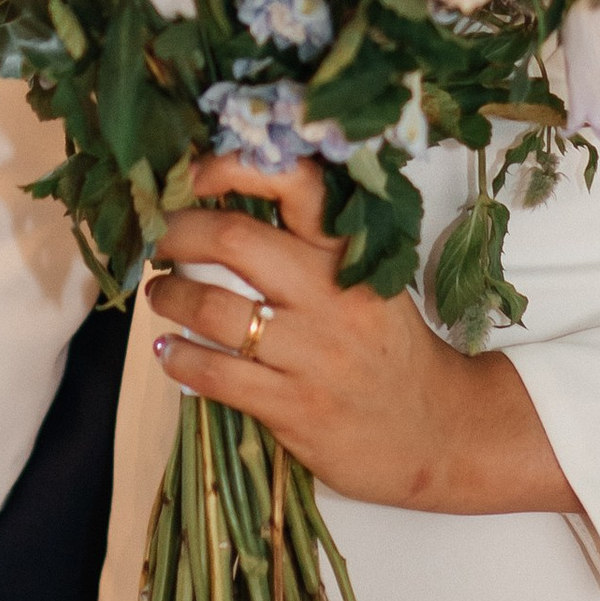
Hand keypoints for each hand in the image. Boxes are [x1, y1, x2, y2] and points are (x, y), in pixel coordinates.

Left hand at [146, 157, 584, 521]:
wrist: (439, 432)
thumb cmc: (392, 350)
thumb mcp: (372, 284)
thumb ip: (315, 250)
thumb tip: (229, 211)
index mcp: (352, 255)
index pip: (298, 186)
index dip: (236, 168)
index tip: (198, 172)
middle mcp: (332, 296)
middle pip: (235, 240)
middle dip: (179, 234)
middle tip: (160, 240)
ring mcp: (313, 354)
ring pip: (216, 309)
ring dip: (171, 297)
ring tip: (160, 295)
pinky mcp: (295, 406)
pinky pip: (218, 375)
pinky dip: (181, 358)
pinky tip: (169, 352)